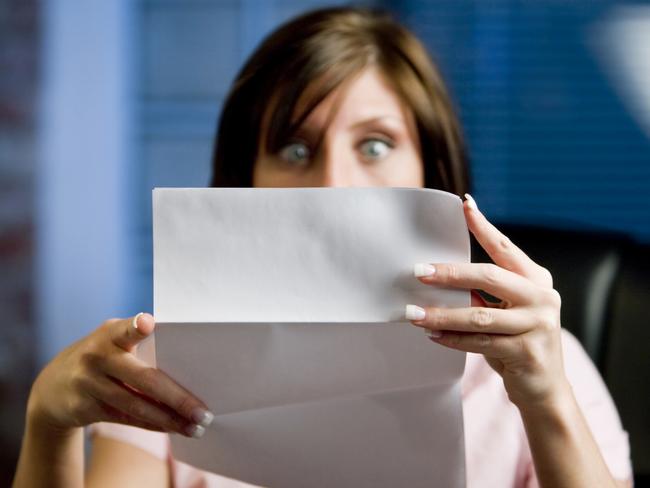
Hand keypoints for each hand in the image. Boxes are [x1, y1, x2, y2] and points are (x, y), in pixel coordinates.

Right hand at [27, 313, 213, 436]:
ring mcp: (89, 384)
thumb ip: (138, 344)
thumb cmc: (101, 356)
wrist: (52, 386)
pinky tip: (174, 428)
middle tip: (203, 413)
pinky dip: (153, 424)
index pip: (125, 329)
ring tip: (195, 427)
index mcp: (110, 334)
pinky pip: (127, 419)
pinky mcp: (85, 408)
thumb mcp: (112, 340)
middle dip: (178, 398)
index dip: (137, 326)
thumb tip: (187, 363)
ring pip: (137, 405)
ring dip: (169, 419)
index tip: (148, 323)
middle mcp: (97, 357)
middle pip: (144, 379)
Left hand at [406, 194, 569, 408]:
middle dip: (450, 273)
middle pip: (489, 276)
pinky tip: (432, 335)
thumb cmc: (517, 342)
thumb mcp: (506, 311)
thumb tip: (438, 275)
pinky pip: (480, 342)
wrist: (545, 389)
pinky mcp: (526, 351)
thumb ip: (484, 293)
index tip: (464, 205)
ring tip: (413, 313)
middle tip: (418, 272)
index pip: (505, 247)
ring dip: (442, 314)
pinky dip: (452, 339)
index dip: (483, 226)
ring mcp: (537, 324)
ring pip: (479, 315)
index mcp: (536, 279)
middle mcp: (542, 297)